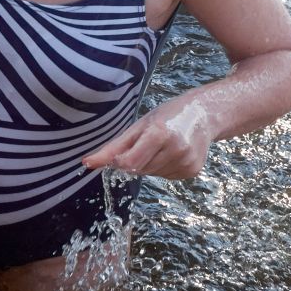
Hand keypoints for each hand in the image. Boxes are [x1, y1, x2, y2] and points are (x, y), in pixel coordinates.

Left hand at [81, 101, 212, 179]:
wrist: (203, 114)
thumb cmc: (167, 116)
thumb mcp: (138, 126)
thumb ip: (113, 147)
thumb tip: (87, 163)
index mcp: (159, 133)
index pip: (129, 162)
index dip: (119, 162)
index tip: (118, 156)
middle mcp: (175, 149)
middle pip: (139, 169)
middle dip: (136, 160)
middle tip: (146, 142)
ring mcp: (186, 162)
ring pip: (151, 174)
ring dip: (149, 164)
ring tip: (162, 146)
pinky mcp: (192, 171)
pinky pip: (166, 176)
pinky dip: (163, 167)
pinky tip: (172, 153)